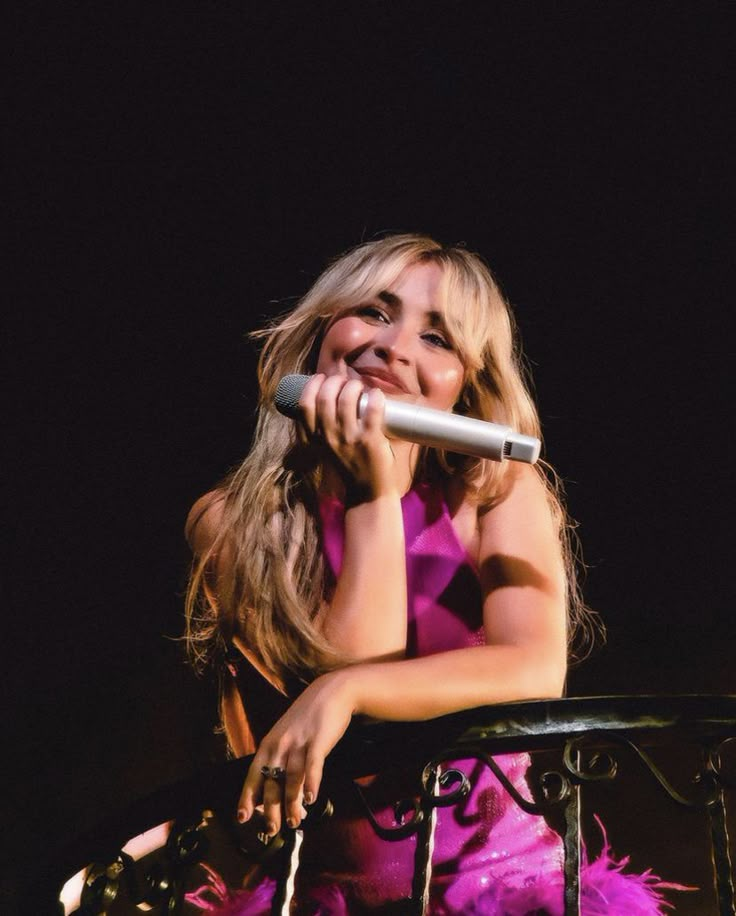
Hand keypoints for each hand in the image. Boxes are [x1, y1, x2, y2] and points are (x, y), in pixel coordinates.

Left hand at [237, 670, 353, 834]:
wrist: (331, 691)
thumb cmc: (308, 718)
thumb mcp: (286, 735)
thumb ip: (281, 761)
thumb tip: (280, 792)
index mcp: (269, 744)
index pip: (254, 774)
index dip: (247, 797)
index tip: (242, 817)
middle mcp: (280, 744)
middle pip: (271, 781)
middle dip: (270, 808)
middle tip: (271, 830)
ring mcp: (299, 742)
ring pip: (291, 778)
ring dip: (292, 803)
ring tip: (295, 822)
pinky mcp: (319, 740)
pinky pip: (313, 764)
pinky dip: (311, 782)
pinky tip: (311, 798)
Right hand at [298, 373, 396, 499]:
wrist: (367, 491)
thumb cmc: (348, 464)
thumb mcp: (325, 448)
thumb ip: (322, 428)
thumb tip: (328, 397)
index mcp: (314, 439)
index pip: (304, 405)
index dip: (312, 386)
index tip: (321, 378)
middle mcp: (328, 437)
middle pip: (325, 397)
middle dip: (334, 381)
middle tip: (343, 381)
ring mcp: (349, 439)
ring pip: (347, 400)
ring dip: (354, 386)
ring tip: (359, 387)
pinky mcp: (370, 440)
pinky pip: (372, 410)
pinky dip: (375, 397)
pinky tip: (376, 394)